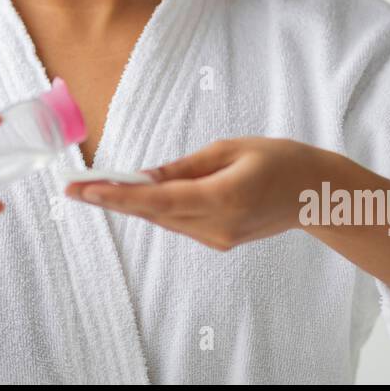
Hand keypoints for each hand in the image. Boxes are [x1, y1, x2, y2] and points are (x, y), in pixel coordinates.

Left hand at [63, 136, 333, 250]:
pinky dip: (155, 209)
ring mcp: (218, 239)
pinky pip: (178, 223)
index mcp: (223, 198)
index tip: (84, 190)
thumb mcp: (230, 149)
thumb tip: (143, 176)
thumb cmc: (279, 160)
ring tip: (94, 187)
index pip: (158, 201)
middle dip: (112, 200)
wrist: (316, 194)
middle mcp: (217, 226)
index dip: (117, 196)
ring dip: (130, 204)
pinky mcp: (219, 241)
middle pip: (153, 214)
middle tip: (73, 187)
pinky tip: (135, 195)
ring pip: (163, 220)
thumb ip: (184, 166)